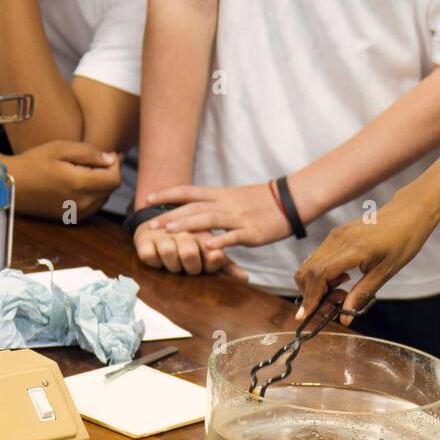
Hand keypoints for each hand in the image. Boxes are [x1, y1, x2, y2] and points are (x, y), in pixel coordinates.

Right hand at [9, 141, 121, 219]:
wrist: (13, 186)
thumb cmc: (34, 163)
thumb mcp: (60, 148)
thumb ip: (89, 152)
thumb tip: (111, 159)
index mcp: (81, 184)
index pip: (115, 178)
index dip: (115, 164)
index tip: (105, 153)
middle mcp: (83, 203)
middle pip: (111, 188)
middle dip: (107, 172)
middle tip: (91, 159)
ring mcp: (79, 213)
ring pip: (104, 197)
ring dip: (100, 183)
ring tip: (81, 170)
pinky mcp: (74, 218)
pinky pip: (94, 205)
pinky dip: (92, 193)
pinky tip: (76, 183)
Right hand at [134, 222, 248, 282]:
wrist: (155, 225)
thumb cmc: (187, 243)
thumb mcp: (207, 252)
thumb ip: (225, 266)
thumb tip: (245, 279)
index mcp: (202, 234)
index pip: (212, 252)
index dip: (212, 263)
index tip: (208, 263)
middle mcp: (182, 232)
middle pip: (189, 253)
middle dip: (190, 266)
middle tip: (188, 265)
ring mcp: (162, 235)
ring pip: (169, 253)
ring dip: (171, 264)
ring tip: (173, 261)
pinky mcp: (143, 239)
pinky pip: (149, 256)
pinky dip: (154, 261)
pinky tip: (157, 255)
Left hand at [144, 182, 290, 248]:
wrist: (290, 200)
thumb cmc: (263, 201)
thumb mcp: (235, 197)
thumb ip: (216, 202)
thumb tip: (198, 207)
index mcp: (221, 194)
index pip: (189, 191)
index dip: (168, 194)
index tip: (149, 198)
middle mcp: (226, 204)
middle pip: (193, 207)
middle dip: (170, 215)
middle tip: (150, 225)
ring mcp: (238, 218)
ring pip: (208, 219)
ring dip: (188, 225)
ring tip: (170, 232)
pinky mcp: (251, 232)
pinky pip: (233, 237)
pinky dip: (221, 242)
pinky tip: (208, 248)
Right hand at [294, 191, 438, 322]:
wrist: (409, 212)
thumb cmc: (403, 241)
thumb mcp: (386, 272)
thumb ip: (362, 294)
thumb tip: (344, 318)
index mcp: (353, 249)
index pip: (319, 274)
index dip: (310, 297)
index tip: (305, 317)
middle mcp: (337, 239)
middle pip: (308, 271)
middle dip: (312, 296)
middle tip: (332, 309)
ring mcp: (335, 235)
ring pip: (310, 266)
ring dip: (317, 287)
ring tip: (340, 296)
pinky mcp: (336, 235)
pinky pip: (318, 258)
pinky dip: (322, 276)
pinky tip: (342, 281)